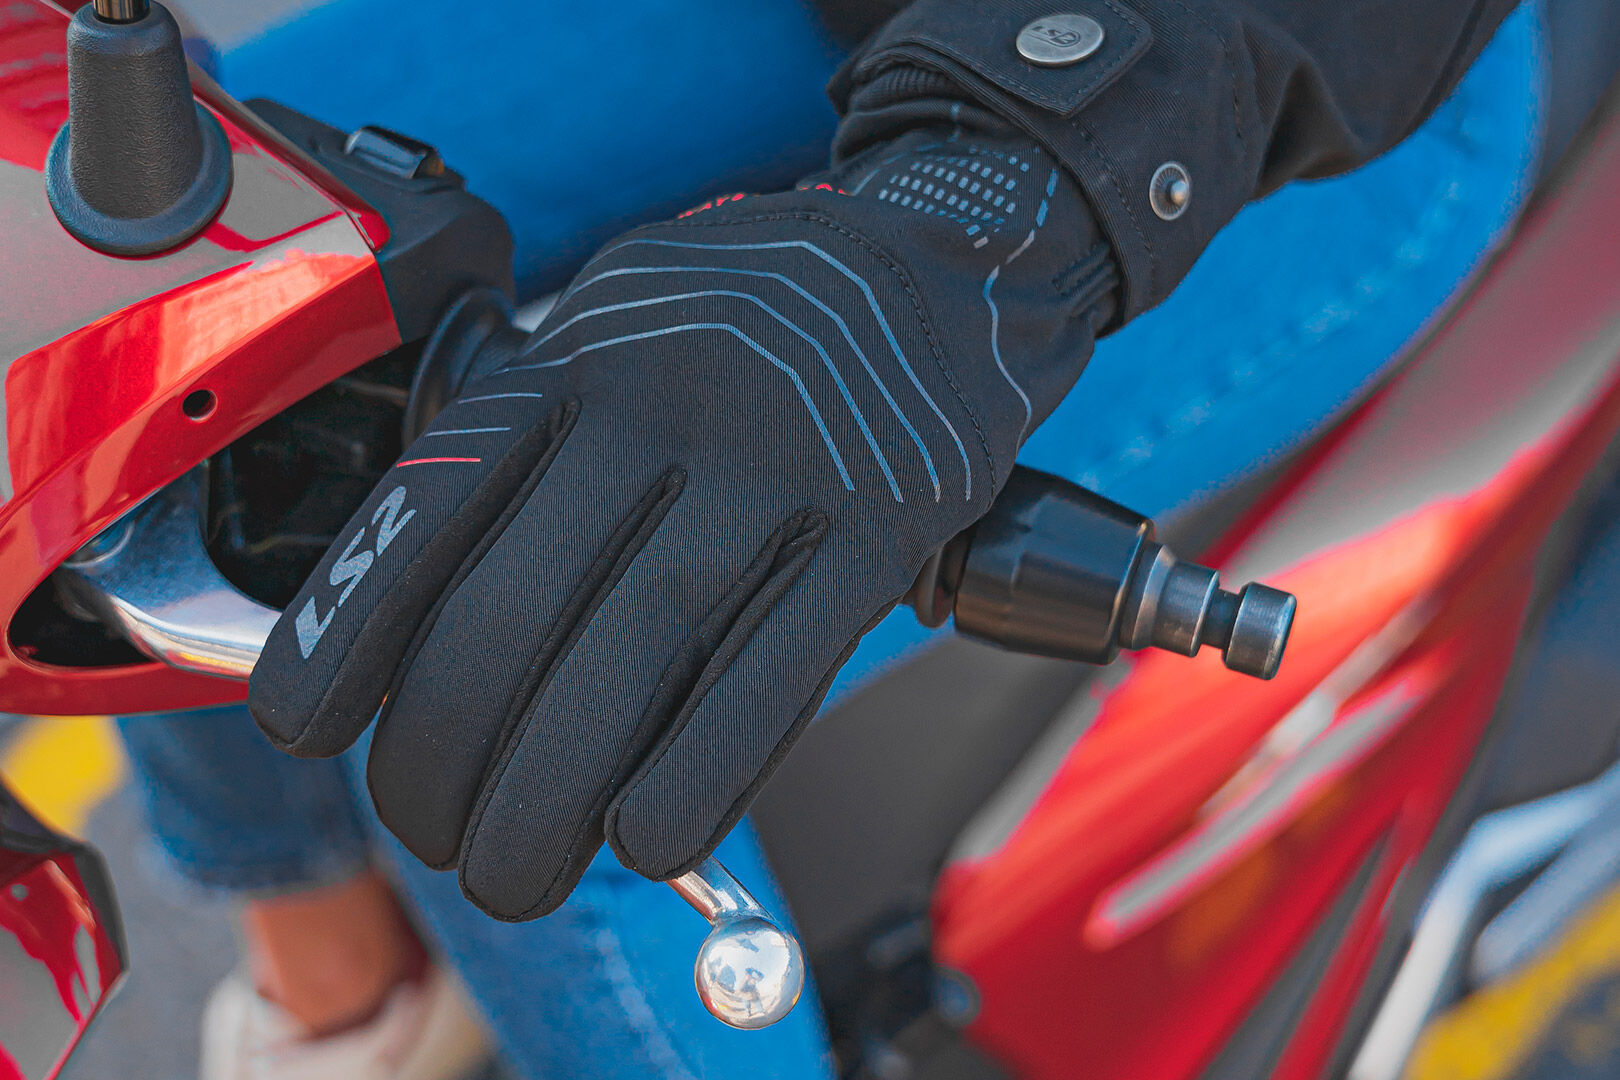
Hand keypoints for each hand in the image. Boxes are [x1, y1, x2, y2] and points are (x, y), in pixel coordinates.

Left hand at [250, 131, 1110, 919]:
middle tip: (440, 835)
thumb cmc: (757, 317)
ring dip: (546, 799)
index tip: (309, 727)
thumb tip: (417, 602)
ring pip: (630, 656)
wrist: (941, 260)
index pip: (427, 513)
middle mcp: (659, 405)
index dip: (348, 638)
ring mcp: (775, 464)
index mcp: (575, 360)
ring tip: (514, 871)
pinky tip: (645, 842)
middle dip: (445, 760)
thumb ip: (527, 442)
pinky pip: (773, 670)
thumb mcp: (614, 326)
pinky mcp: (878, 524)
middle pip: (511, 614)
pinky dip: (696, 774)